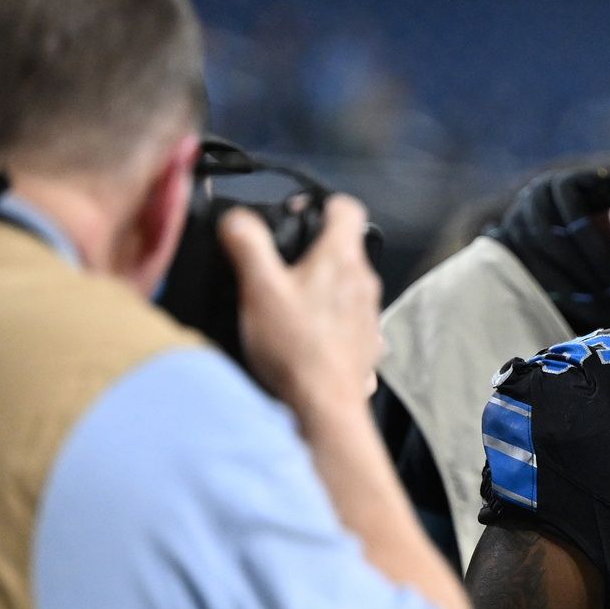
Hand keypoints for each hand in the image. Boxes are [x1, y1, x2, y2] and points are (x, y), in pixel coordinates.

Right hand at [218, 194, 381, 416]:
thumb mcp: (259, 288)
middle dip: (315, 250)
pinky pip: (348, 320)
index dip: (324, 204)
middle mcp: (364, 283)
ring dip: (322, 288)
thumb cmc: (296, 347)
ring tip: (289, 304)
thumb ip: (248, 244)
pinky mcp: (367, 342)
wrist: (325, 404)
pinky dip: (329, 320)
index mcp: (341, 259)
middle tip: (282, 265)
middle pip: (345, 248)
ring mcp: (370, 314)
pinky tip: (305, 335)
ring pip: (347, 285)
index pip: (348, 209)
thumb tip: (239, 219)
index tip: (303, 213)